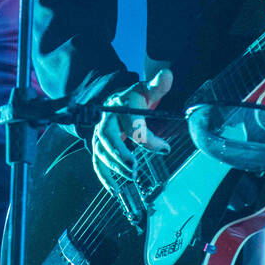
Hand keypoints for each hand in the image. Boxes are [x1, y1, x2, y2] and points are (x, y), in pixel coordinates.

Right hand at [91, 69, 172, 188]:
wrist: (115, 101)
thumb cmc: (135, 98)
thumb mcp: (146, 89)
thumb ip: (158, 84)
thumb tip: (167, 75)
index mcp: (121, 105)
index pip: (132, 122)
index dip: (147, 137)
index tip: (165, 148)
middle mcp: (107, 119)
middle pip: (109, 138)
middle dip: (121, 154)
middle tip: (134, 169)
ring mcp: (100, 134)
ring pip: (102, 151)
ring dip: (114, 167)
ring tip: (130, 178)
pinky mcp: (99, 145)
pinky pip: (97, 162)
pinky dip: (104, 176)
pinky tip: (113, 189)